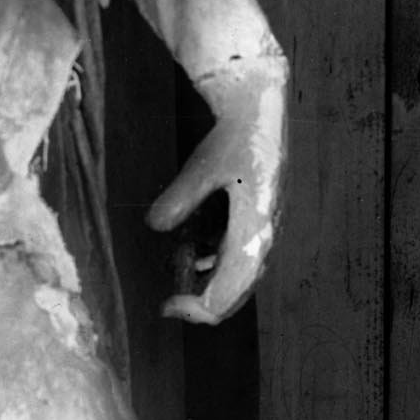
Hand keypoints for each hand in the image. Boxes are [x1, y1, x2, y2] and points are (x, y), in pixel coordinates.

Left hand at [149, 44, 286, 325]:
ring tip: (176, 269)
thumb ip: (179, 200)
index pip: (227, 294)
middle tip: (168, 304)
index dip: (197, 310)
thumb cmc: (233, 137)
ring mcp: (263, 229)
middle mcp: (264, 237)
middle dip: (202, 302)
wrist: (259, 109)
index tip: (166, 306)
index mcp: (254, 232)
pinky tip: (189, 247)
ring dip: (207, 279)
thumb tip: (155, 226)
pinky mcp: (258, 218)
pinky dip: (212, 259)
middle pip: (237, 293)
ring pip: (237, 275)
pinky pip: (236, 254)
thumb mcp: (201, 167)